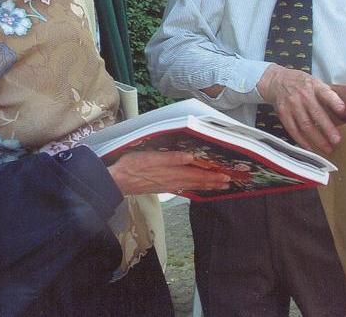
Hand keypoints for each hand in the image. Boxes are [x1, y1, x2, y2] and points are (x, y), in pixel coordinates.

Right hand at [107, 151, 230, 195]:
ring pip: (191, 186)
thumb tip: (190, 157)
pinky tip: (195, 188)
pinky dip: (192, 188)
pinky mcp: (162, 187)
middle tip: (228, 183)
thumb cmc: (132, 166)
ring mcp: (167, 185)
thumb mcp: (150, 157)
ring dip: (205, 186)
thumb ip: (170, 158)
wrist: (117, 181)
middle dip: (213, 182)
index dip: (211, 175)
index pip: (196, 174)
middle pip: (196, 182)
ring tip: (218, 187)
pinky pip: (182, 188)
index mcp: (172, 172)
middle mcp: (172, 180)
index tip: (225, 175)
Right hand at [256, 65, 345, 153]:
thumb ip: (327, 94)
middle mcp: (303, 95)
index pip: (327, 94)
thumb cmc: (300, 83)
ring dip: (317, 139)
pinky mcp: (283, 114)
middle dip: (328, 129)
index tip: (345, 114)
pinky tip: (310, 147)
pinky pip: (293, 130)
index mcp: (314, 86)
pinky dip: (302, 140)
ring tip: (327, 148)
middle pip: (316, 114)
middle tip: (337, 140)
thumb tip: (345, 111)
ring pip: (305, 125)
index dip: (336, 104)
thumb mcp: (315, 82)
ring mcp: (292, 105)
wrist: (276, 81)